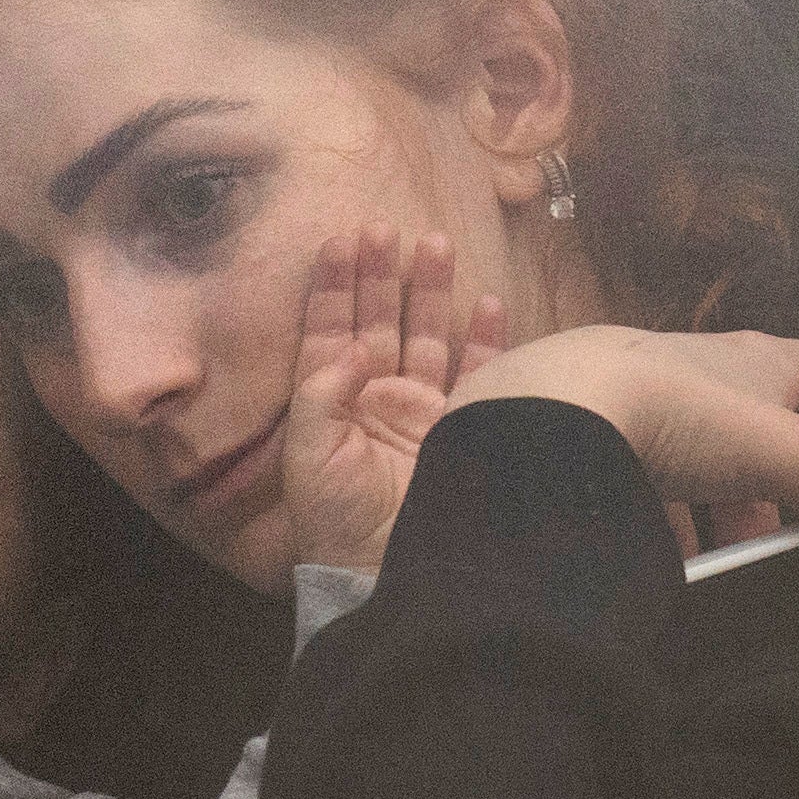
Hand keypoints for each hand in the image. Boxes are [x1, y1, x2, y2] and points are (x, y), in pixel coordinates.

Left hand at [282, 225, 507, 574]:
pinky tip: (488, 302)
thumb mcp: (311, 456)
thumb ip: (323, 394)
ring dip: (431, 290)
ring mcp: (421, 411)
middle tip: (385, 226)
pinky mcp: (461, 428)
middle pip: (378, 320)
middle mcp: (374, 398)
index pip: (327, 331)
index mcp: (330, 401)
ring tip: (436, 243)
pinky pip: (477, 374)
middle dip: (381, 273)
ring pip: (427, 335)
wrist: (386, 571)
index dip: (331, 286)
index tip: (337, 241)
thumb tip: (352, 345)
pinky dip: (484, 339)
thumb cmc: (337, 520)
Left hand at [445, 326, 798, 589]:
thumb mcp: (787, 462)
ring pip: (698, 449)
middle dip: (792, 480)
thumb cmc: (677, 415)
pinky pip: (634, 471)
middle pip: (769, 421)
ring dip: (722, 500)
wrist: (544, 410)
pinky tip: (653, 550)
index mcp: (761, 361)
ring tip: (726, 554)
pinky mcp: (582, 423)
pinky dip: (656, 511)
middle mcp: (698, 365)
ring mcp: (634, 390)